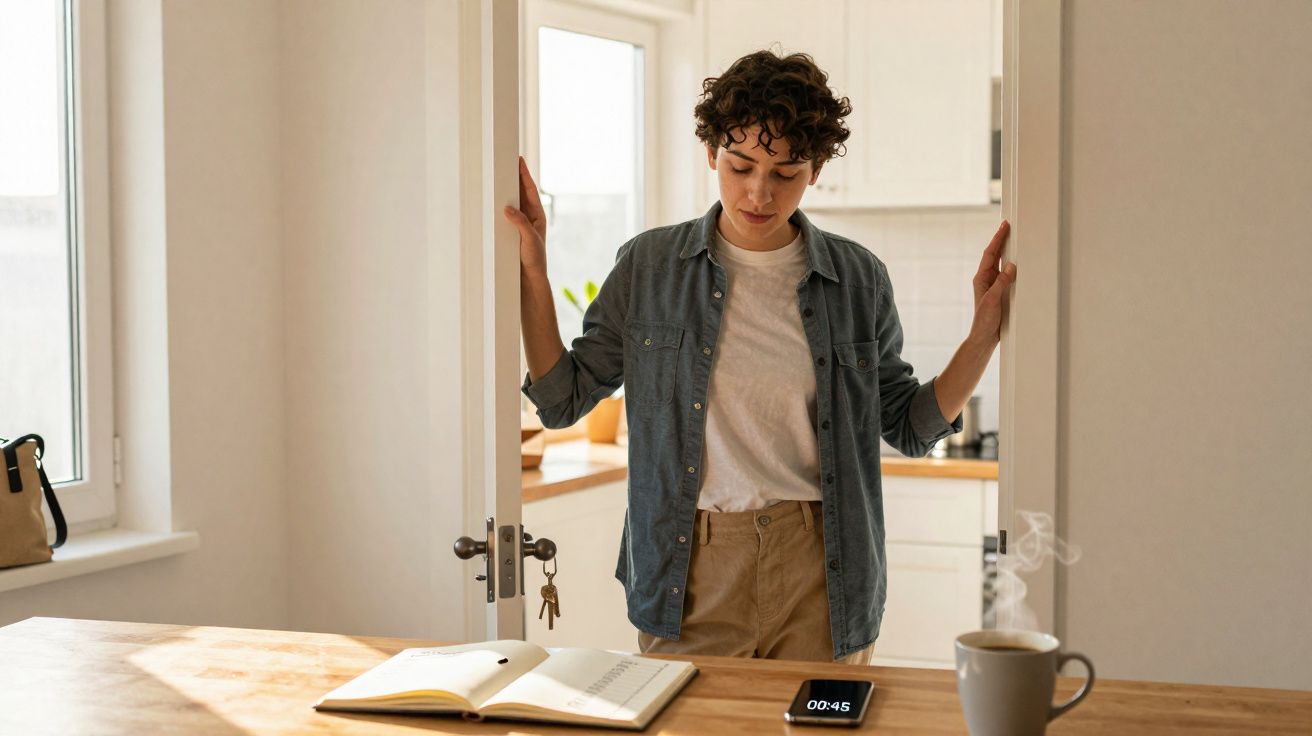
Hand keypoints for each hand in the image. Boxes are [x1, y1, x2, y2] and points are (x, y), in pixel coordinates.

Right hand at [503, 156, 547, 274]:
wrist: (530, 278)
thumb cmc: (535, 259)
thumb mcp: (529, 239)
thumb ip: (520, 223)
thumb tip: (507, 208)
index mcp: (537, 215)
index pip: (530, 189)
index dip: (524, 174)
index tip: (518, 159)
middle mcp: (529, 216)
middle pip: (520, 192)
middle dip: (513, 177)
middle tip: (504, 161)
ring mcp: (519, 223)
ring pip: (511, 201)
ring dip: (504, 189)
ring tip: (495, 175)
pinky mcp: (510, 231)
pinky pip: (504, 214)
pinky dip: (497, 205)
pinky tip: (489, 199)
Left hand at [967, 219, 1016, 346]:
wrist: (984, 337)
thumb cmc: (984, 320)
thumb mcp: (993, 300)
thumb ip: (1001, 283)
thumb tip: (1011, 266)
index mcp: (981, 278)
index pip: (990, 254)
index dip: (997, 239)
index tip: (1004, 226)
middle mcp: (986, 279)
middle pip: (994, 255)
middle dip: (1001, 240)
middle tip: (1008, 226)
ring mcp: (993, 285)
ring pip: (1000, 263)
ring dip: (1006, 251)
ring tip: (1012, 238)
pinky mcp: (1000, 292)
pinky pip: (1006, 274)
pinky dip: (1011, 265)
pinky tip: (1017, 261)